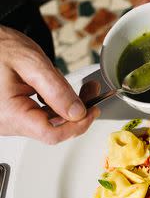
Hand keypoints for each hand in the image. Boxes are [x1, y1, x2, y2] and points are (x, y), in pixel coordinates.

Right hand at [0, 26, 99, 144]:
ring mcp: (7, 121)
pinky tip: (62, 92)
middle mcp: (5, 123)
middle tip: (92, 91)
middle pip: (53, 129)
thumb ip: (56, 90)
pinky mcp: (10, 115)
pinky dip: (55, 105)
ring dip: (68, 108)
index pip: (52, 134)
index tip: (93, 110)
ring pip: (48, 123)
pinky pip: (39, 117)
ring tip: (83, 88)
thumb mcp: (32, 63)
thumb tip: (78, 112)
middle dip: (77, 113)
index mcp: (9, 114)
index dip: (78, 125)